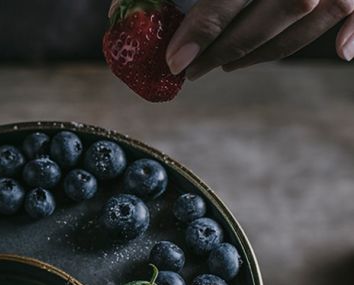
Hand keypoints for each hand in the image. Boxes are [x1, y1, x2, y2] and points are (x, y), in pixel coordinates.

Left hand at [165, 0, 353, 79]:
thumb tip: (157, 7)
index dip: (202, 30)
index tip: (176, 61)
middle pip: (272, 14)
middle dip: (225, 50)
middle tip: (192, 71)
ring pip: (310, 18)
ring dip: (266, 50)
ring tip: (228, 64)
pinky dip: (352, 31)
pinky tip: (340, 51)